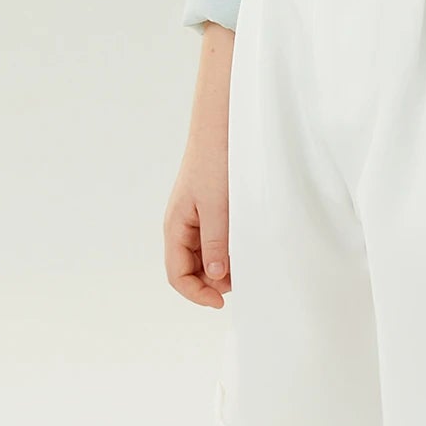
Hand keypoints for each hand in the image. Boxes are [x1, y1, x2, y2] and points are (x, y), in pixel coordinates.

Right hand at [169, 21, 236, 306]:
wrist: (224, 123)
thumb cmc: (216, 162)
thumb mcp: (218, 207)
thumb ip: (215, 244)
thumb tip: (216, 279)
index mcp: (176, 226)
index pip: (177, 275)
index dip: (197, 295)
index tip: (224, 302)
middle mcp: (184, 225)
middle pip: (192, 269)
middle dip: (214, 283)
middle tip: (243, 282)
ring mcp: (199, 216)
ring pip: (207, 256)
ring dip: (225, 266)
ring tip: (249, 261)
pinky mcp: (215, 207)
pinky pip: (219, 238)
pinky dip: (231, 248)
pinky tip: (250, 244)